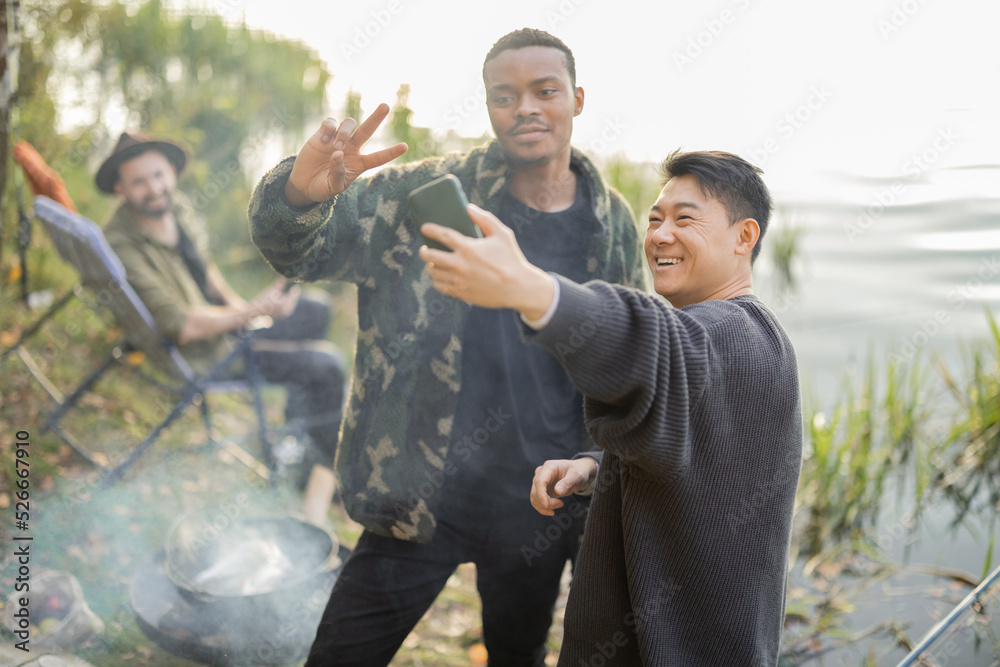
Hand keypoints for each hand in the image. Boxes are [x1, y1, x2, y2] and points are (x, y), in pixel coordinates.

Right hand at [252, 277, 299, 319]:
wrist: (253, 313)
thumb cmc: (262, 301)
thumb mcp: (270, 291)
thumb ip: (279, 284)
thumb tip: (283, 276)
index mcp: (285, 304)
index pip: (293, 295)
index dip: (295, 290)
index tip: (297, 287)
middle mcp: (286, 311)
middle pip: (292, 302)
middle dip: (293, 296)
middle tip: (295, 290)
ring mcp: (283, 315)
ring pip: (290, 307)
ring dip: (291, 301)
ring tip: (291, 296)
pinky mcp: (279, 317)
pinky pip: (286, 310)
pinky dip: (287, 306)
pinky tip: (285, 303)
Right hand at [285, 103, 407, 205]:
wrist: (303, 183)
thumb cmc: (322, 187)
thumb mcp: (332, 188)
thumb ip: (338, 173)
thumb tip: (338, 153)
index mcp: (359, 164)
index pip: (378, 158)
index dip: (391, 152)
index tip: (405, 146)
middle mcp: (352, 149)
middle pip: (367, 130)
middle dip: (376, 118)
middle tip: (386, 106)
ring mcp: (338, 139)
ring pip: (349, 124)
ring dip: (344, 132)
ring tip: (337, 146)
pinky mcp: (323, 133)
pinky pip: (331, 122)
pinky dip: (329, 129)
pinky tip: (323, 141)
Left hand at [418, 204, 553, 318]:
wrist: (519, 288)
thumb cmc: (512, 259)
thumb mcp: (502, 234)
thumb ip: (485, 219)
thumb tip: (469, 208)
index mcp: (469, 248)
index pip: (442, 235)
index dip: (430, 230)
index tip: (424, 228)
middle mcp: (460, 264)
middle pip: (430, 256)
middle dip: (423, 251)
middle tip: (424, 249)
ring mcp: (459, 280)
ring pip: (433, 273)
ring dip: (430, 266)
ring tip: (433, 263)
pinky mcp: (461, 293)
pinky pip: (440, 287)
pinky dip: (437, 281)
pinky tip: (441, 277)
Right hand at [530, 458, 598, 515]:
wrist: (578, 472)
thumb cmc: (578, 472)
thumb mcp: (576, 476)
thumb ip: (567, 482)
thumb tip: (557, 491)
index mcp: (549, 467)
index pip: (540, 482)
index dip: (541, 495)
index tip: (546, 505)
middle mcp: (541, 473)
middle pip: (535, 491)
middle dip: (546, 502)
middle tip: (561, 504)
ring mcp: (539, 481)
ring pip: (534, 497)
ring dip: (544, 506)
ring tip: (560, 504)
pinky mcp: (540, 489)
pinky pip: (536, 501)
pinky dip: (542, 508)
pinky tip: (552, 511)